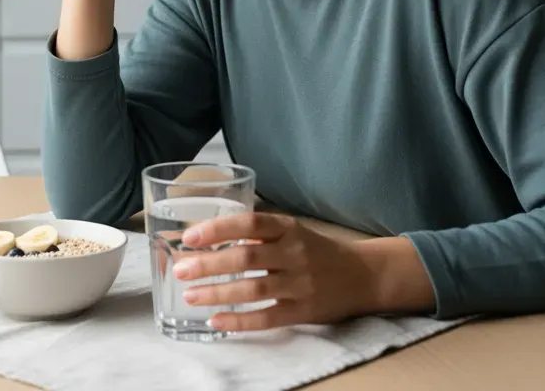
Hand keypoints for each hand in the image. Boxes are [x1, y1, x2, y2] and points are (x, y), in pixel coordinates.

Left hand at [173, 212, 435, 331]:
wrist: (363, 275)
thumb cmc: (317, 249)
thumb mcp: (293, 229)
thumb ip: (258, 231)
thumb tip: (208, 233)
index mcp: (288, 227)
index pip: (249, 224)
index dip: (217, 229)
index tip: (190, 237)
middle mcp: (294, 253)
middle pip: (246, 259)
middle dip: (209, 264)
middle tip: (181, 269)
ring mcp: (300, 284)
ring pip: (253, 289)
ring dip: (217, 293)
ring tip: (190, 295)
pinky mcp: (304, 311)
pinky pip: (267, 317)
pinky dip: (239, 320)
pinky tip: (216, 320)